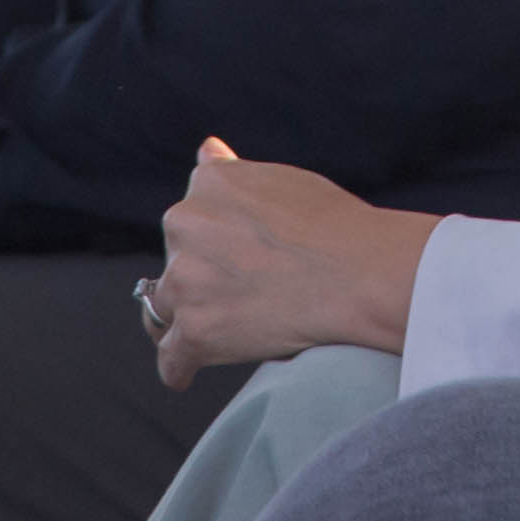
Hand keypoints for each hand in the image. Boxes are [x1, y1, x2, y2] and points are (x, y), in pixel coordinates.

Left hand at [147, 139, 437, 391]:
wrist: (355, 271)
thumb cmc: (331, 223)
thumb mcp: (281, 180)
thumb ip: (234, 174)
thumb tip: (207, 149)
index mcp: (209, 183)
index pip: (192, 215)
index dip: (210, 241)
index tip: (233, 256)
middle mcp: (185, 224)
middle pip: (176, 261)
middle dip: (198, 278)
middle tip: (242, 291)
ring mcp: (184, 281)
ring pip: (165, 310)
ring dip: (188, 319)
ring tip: (220, 328)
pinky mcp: (194, 332)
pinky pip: (171, 359)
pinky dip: (182, 367)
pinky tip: (190, 371)